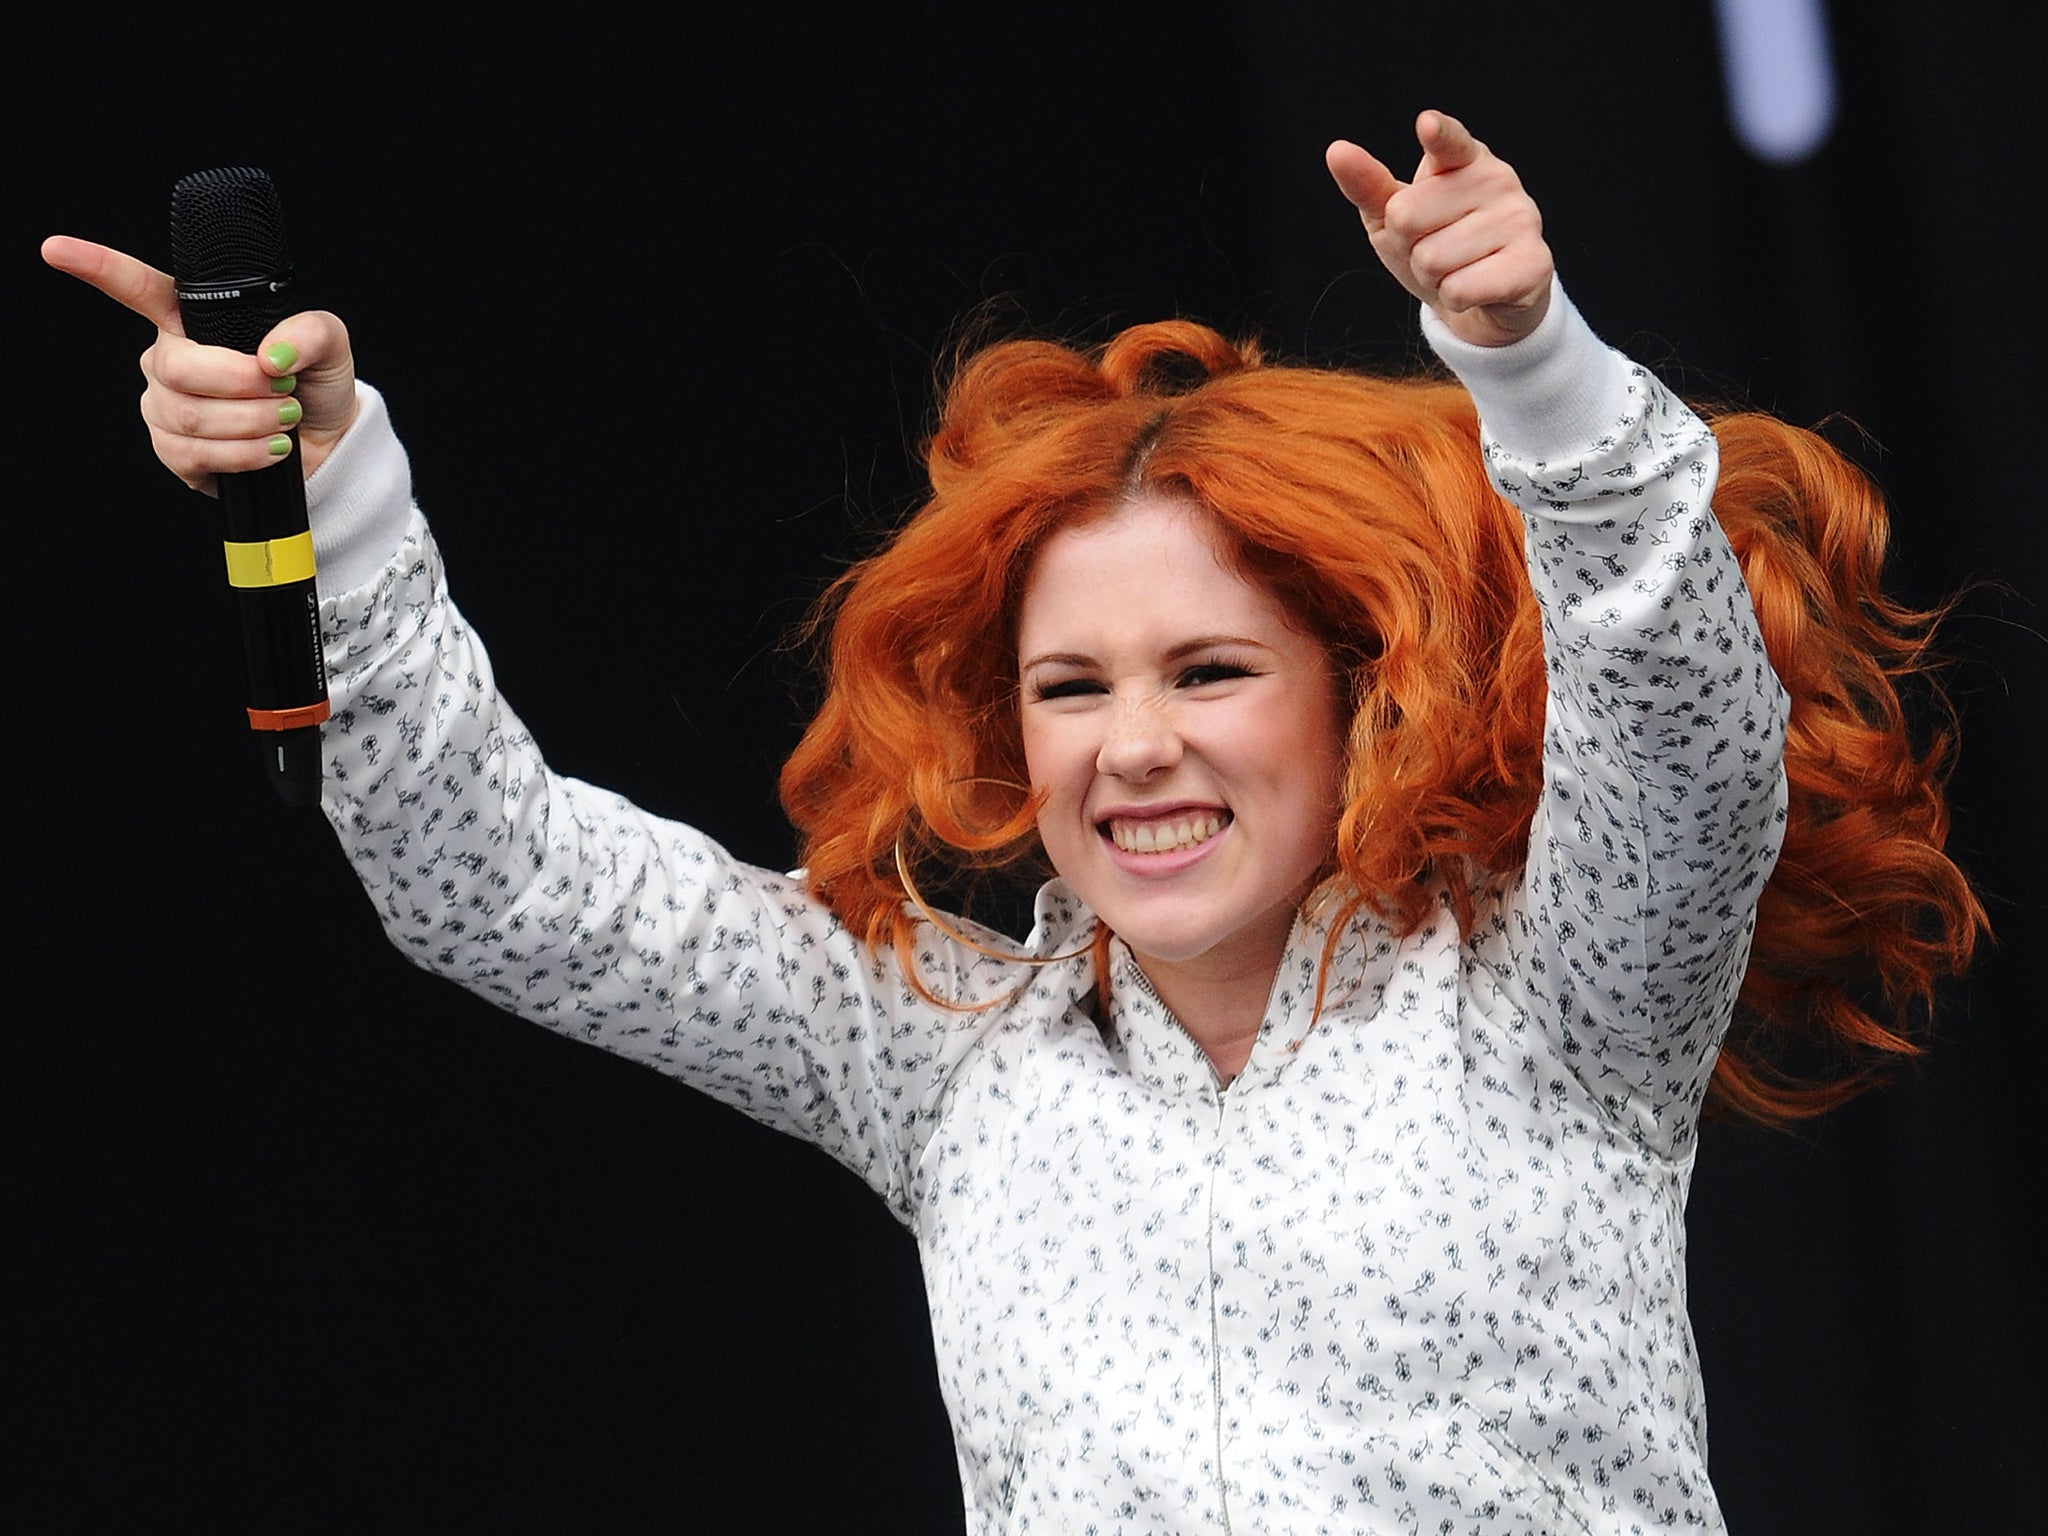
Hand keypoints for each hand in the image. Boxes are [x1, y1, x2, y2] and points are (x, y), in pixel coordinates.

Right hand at [40, 235, 358, 493]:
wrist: (328, 444)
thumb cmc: (316, 384)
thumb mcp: (329, 345)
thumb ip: (310, 332)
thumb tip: (271, 355)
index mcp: (193, 321)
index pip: (138, 289)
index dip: (98, 268)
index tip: (57, 250)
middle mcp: (168, 360)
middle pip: (178, 366)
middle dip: (239, 382)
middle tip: (283, 390)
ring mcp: (166, 406)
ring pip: (188, 414)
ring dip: (250, 421)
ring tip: (285, 419)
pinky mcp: (176, 452)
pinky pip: (194, 453)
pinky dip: (243, 453)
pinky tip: (270, 449)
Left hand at [1325, 111, 1552, 346]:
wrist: (1483, 299)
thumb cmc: (1435, 245)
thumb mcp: (1393, 219)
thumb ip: (1368, 186)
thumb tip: (1337, 151)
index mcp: (1463, 159)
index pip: (1448, 142)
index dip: (1438, 135)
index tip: (1426, 125)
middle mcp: (1498, 178)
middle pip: (1407, 218)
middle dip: (1409, 247)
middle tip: (1436, 249)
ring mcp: (1521, 218)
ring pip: (1432, 260)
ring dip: (1432, 277)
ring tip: (1457, 269)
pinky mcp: (1533, 263)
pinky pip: (1459, 289)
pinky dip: (1454, 298)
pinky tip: (1476, 288)